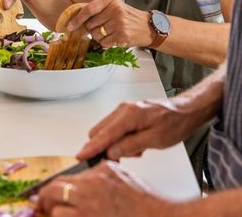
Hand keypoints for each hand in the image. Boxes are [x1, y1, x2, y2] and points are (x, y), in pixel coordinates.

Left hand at [37, 160, 176, 216]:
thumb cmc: (141, 199)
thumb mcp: (118, 173)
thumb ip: (97, 171)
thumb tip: (81, 176)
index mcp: (93, 177)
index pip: (60, 180)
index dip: (48, 189)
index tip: (43, 194)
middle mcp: (88, 194)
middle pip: (52, 194)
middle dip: (44, 201)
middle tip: (42, 205)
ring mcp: (87, 213)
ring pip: (57, 214)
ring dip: (56, 215)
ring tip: (56, 215)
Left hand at [66, 0, 152, 47]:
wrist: (149, 26)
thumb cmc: (129, 16)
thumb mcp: (115, 6)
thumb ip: (98, 8)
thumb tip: (76, 15)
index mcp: (110, 0)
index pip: (88, 9)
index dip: (77, 19)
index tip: (70, 26)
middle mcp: (114, 10)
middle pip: (90, 24)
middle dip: (92, 29)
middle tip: (103, 28)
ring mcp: (119, 23)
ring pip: (96, 35)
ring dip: (99, 37)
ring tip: (110, 33)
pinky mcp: (122, 35)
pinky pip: (104, 43)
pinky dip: (106, 43)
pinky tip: (114, 38)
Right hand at [77, 99, 197, 161]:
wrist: (185, 111)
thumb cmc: (174, 122)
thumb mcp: (155, 139)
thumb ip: (130, 146)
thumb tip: (111, 152)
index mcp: (129, 114)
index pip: (105, 134)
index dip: (92, 147)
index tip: (81, 156)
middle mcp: (123, 109)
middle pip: (100, 131)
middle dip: (106, 147)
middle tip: (124, 157)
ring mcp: (124, 110)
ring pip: (107, 131)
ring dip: (116, 144)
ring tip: (138, 149)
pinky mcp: (127, 113)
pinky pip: (115, 128)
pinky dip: (121, 139)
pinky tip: (137, 143)